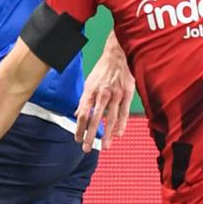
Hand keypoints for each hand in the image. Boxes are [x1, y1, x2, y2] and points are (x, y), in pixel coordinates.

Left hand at [75, 37, 133, 151]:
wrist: (118, 55)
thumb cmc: (103, 70)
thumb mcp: (89, 83)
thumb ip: (83, 100)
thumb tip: (76, 114)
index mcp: (91, 91)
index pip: (82, 114)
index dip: (79, 128)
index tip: (77, 139)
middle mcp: (102, 94)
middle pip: (95, 118)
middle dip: (90, 135)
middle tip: (86, 148)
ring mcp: (115, 94)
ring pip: (110, 118)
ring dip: (106, 134)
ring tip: (104, 146)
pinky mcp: (127, 94)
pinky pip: (124, 112)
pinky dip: (121, 124)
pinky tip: (118, 134)